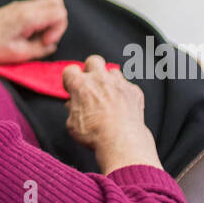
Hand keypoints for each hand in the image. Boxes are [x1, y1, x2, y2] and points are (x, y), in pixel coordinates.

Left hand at [0, 0, 68, 63]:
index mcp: (28, 16)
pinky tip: (29, 33)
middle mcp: (27, 6)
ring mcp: (22, 5)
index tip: (44, 42)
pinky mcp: (19, 8)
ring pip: (50, 3)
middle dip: (58, 23)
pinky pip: (39, 8)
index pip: (60, 13)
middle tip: (43, 38)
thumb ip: (39, 50)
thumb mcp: (17, 53)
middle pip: (58, 3)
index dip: (58, 30)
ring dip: (50, 21)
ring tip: (37, 36)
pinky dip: (42, 19)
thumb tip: (51, 45)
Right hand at [63, 55, 159, 169]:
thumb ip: (72, 110)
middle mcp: (100, 79)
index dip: (70, 79)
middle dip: (90, 69)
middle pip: (93, 60)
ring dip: (109, 81)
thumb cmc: (95, 135)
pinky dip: (124, 94)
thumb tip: (73, 105)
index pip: (70, 70)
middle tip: (91, 84)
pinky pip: (127, 86)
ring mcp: (119, 83)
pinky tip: (122, 107)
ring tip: (108, 97)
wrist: (121, 141)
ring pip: (113, 72)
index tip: (72, 88)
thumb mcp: (73, 125)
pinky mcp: (133, 91)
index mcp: (81, 85)